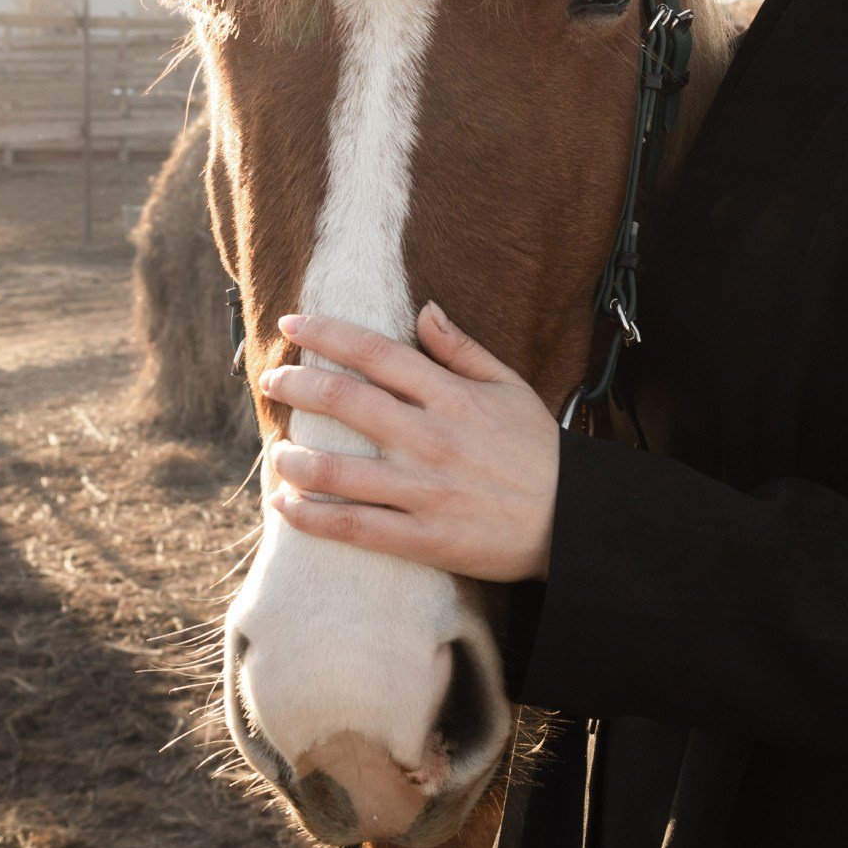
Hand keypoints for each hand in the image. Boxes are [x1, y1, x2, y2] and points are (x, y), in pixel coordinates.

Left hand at [259, 301, 559, 581]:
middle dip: (297, 386)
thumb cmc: (540, 451)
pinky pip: (354, 527)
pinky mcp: (424, 537)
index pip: (375, 353)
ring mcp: (425, 490)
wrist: (574, 521)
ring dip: (294, 457)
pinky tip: (286, 505)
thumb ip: (462, 350)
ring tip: (278, 451)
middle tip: (273, 382)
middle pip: (345, 402)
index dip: (326, 334)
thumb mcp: (510, 387)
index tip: (292, 326)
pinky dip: (311, 517)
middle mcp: (432, 438)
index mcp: (452, 396)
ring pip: (338, 470)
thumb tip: (424, 309)